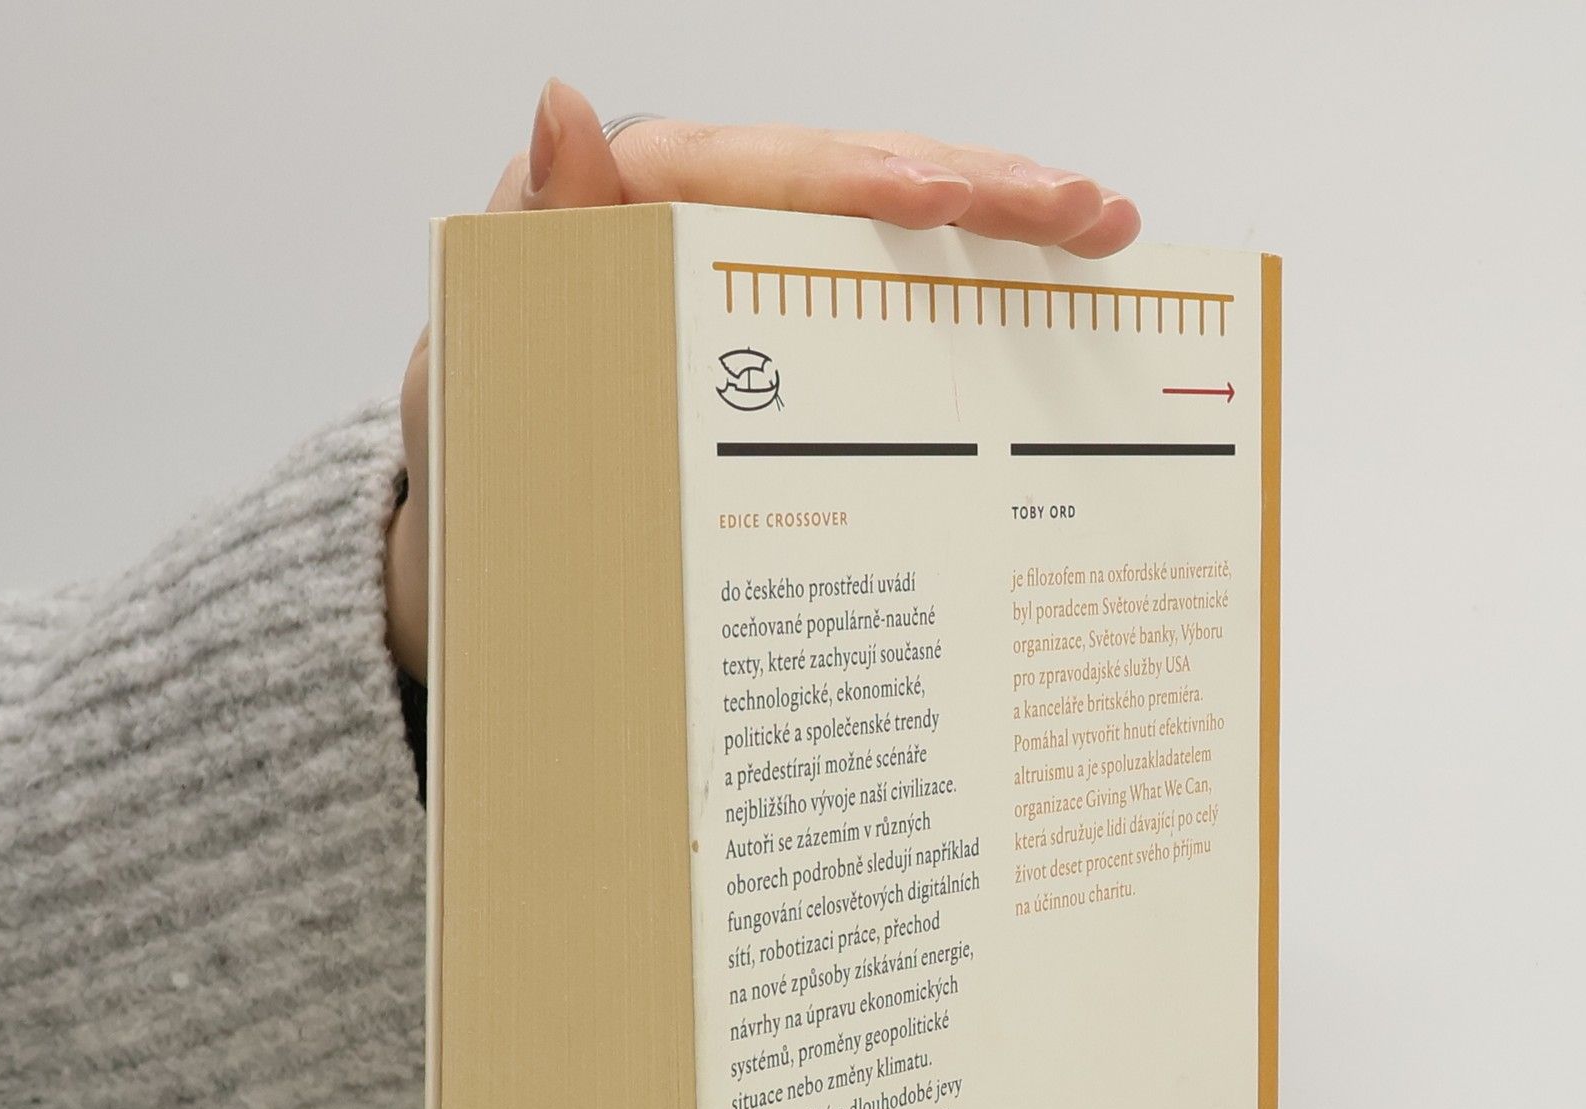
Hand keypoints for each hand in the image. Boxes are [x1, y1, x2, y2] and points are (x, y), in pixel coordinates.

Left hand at [384, 81, 1142, 679]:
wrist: (492, 523)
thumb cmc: (488, 438)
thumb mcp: (486, 351)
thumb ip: (534, 237)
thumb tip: (563, 107)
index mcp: (631, 203)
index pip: (760, 170)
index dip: (854, 179)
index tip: (938, 197)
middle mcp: (702, 212)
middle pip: (854, 173)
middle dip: (975, 185)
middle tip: (1079, 205)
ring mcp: (753, 260)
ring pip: (890, 216)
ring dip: (1001, 214)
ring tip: (1099, 220)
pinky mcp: (786, 315)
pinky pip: (887, 281)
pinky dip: (971, 275)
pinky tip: (1056, 270)